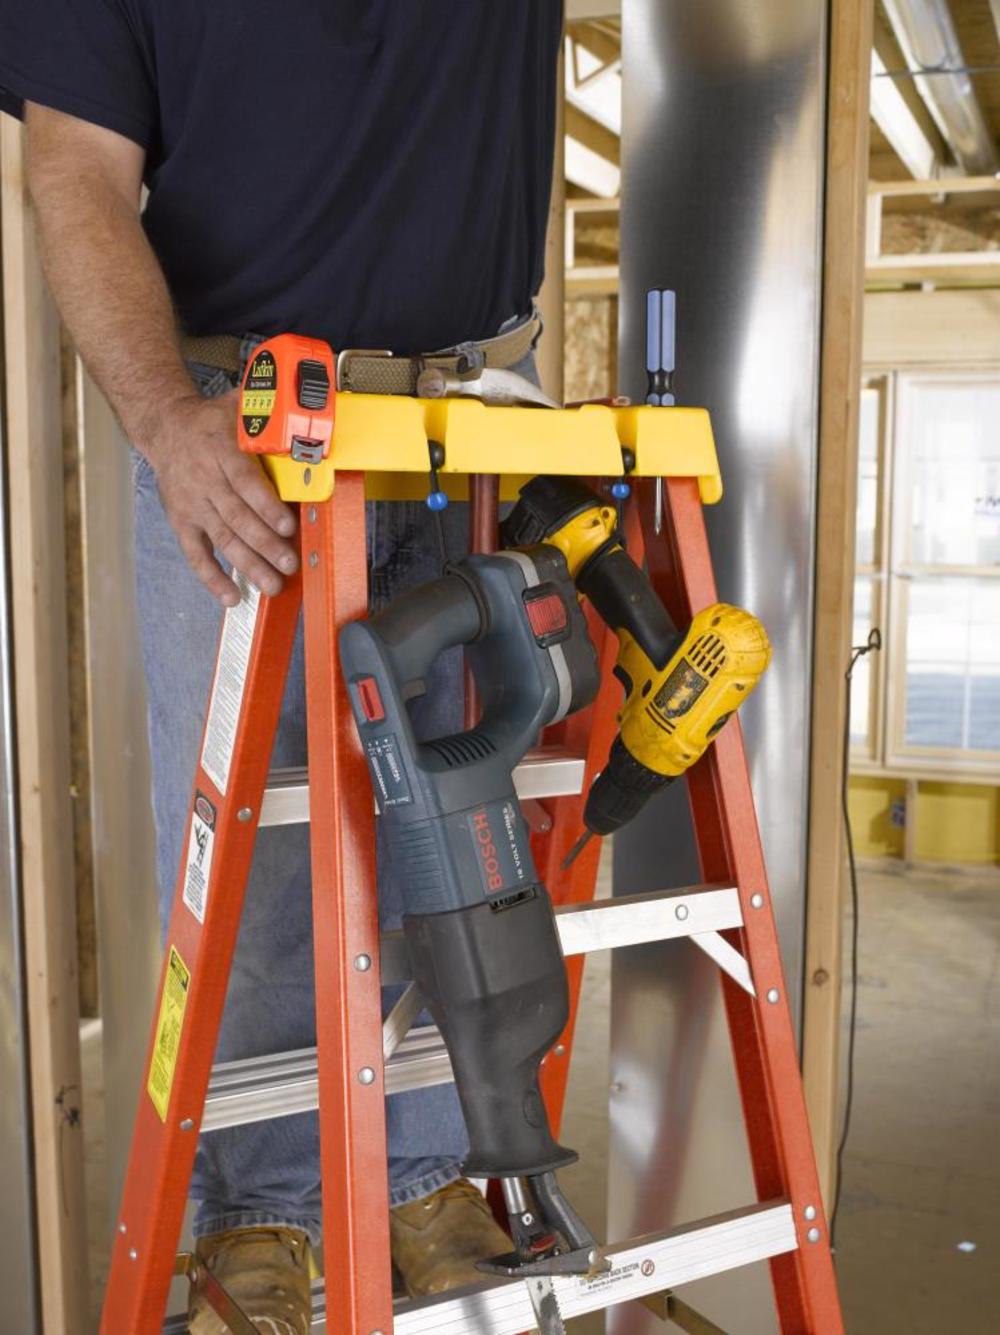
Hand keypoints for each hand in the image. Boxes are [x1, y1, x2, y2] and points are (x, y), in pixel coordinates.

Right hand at [142, 391, 298, 605]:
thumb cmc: (210, 421)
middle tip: (289, 564)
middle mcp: (205, 482)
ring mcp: (192, 505)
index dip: (266, 507)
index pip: (245, 484)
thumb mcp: (236, 408)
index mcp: (221, 452)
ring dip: (248, 565)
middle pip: (237, 518)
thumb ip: (265, 414)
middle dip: (265, 545)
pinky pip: (195, 554)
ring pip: (222, 539)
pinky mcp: (182, 521)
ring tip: (271, 585)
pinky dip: (212, 577)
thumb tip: (301, 413)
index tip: (287, 526)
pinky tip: (231, 596)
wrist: (164, 426)